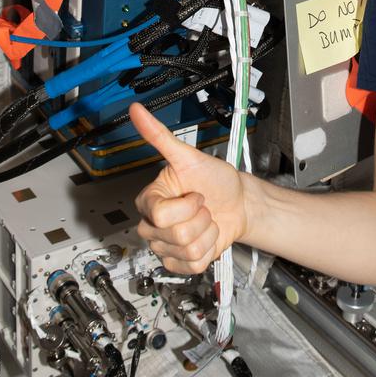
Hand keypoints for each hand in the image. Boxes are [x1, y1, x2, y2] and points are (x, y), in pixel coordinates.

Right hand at [131, 103, 248, 273]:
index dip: (187, 205)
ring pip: (186, 250)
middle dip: (200, 218)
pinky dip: (209, 250)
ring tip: (206, 220)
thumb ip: (160, 136)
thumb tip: (138, 111)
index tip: (195, 193)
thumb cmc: (215, 179)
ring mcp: (165, 245)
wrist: (238, 202)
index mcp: (150, 200)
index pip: (161, 215)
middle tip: (202, 206)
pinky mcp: (179, 262)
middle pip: (174, 235)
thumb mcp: (190, 156)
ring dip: (207, 233)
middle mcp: (153, 225)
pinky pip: (193, 265)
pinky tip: (207, 236)